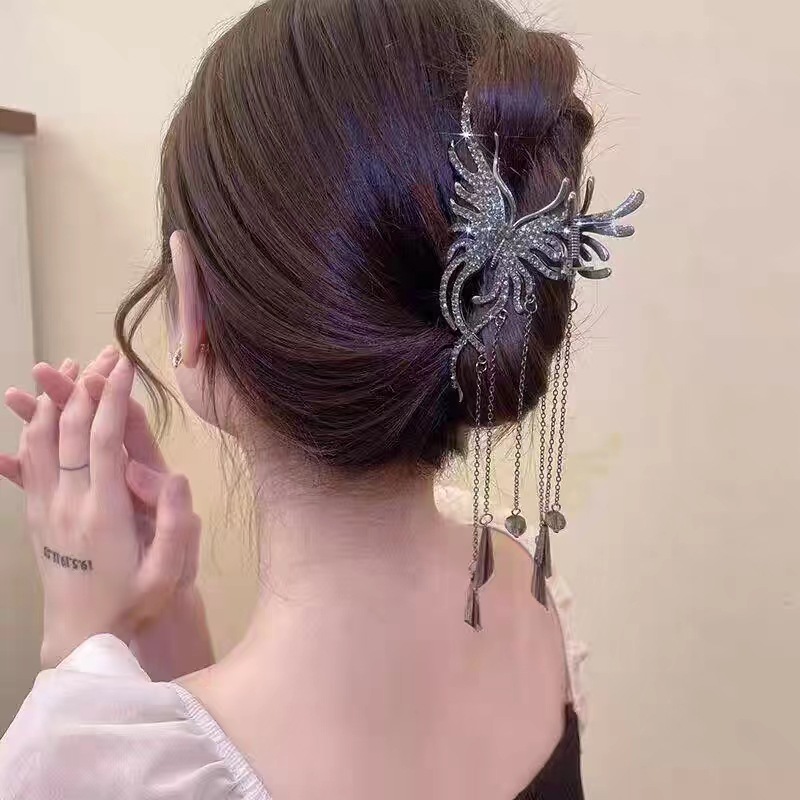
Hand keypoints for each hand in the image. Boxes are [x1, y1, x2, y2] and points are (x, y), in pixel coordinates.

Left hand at [1, 348, 210, 671]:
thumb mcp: (167, 574)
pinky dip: (34, 429)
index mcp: (103, 513)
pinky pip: (28, 462)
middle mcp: (67, 503)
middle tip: (105, 355)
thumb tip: (174, 475)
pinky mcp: (33, 516)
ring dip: (56, 401)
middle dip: (87, 387)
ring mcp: (44, 508)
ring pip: (41, 441)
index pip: (103, 440)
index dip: (113, 399)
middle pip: (69, 431)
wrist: (81, 638)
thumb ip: (175, 526)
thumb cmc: (131, 604)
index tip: (125, 367)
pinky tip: (42, 413)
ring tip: (71, 369)